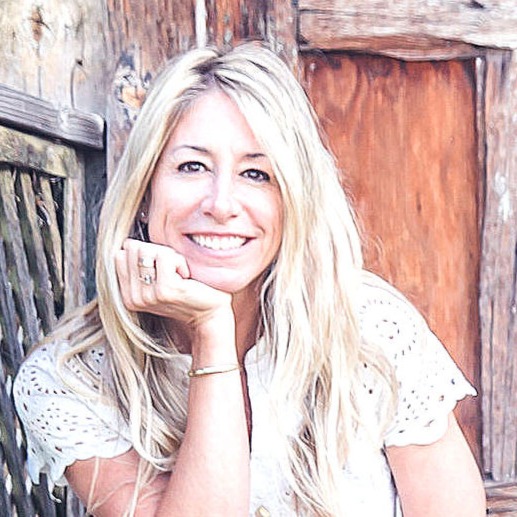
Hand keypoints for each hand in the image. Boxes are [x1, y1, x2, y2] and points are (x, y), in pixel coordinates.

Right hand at [115, 239, 232, 330]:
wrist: (210, 316)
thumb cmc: (188, 294)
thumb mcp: (157, 282)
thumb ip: (139, 267)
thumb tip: (128, 243)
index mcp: (127, 296)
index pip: (120, 254)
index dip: (145, 252)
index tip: (161, 269)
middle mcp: (134, 298)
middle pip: (134, 249)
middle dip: (157, 251)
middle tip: (172, 270)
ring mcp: (148, 295)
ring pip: (148, 250)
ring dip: (170, 256)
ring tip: (180, 274)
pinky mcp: (165, 290)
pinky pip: (165, 256)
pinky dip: (179, 260)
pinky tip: (186, 276)